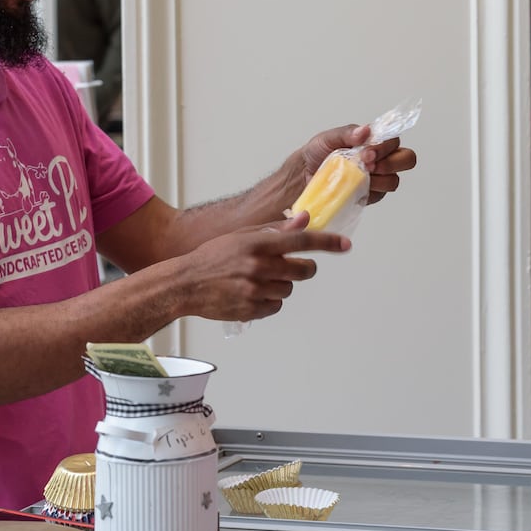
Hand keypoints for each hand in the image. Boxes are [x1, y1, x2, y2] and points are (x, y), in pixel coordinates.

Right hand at [175, 214, 350, 321]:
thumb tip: (304, 220)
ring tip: (258, 280)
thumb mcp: (243, 236)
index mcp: (258, 243)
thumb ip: (275, 230)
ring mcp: (254, 290)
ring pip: (288, 289)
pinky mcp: (250, 310)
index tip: (344, 245)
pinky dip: (269, 301)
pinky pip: (275, 306)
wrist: (185, 284)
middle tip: (295, 266)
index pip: (302, 240)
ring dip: (281, 284)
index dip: (327, 243)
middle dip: (304, 268)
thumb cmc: (214, 256)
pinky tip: (251, 293)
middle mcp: (258, 266)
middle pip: (303, 270)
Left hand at [297, 125, 417, 205]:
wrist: (304, 174)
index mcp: (374, 141)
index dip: (385, 147)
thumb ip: (347, 133)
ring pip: (394, 180)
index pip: (394, 141)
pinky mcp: (371, 195)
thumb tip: (365, 131)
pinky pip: (379, 196)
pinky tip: (354, 188)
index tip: (367, 152)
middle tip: (369, 166)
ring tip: (359, 177)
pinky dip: (368, 191)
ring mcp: (378, 178)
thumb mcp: (328, 138)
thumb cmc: (318, 153)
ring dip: (378, 179)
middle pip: (407, 159)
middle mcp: (381, 159)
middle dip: (391, 163)